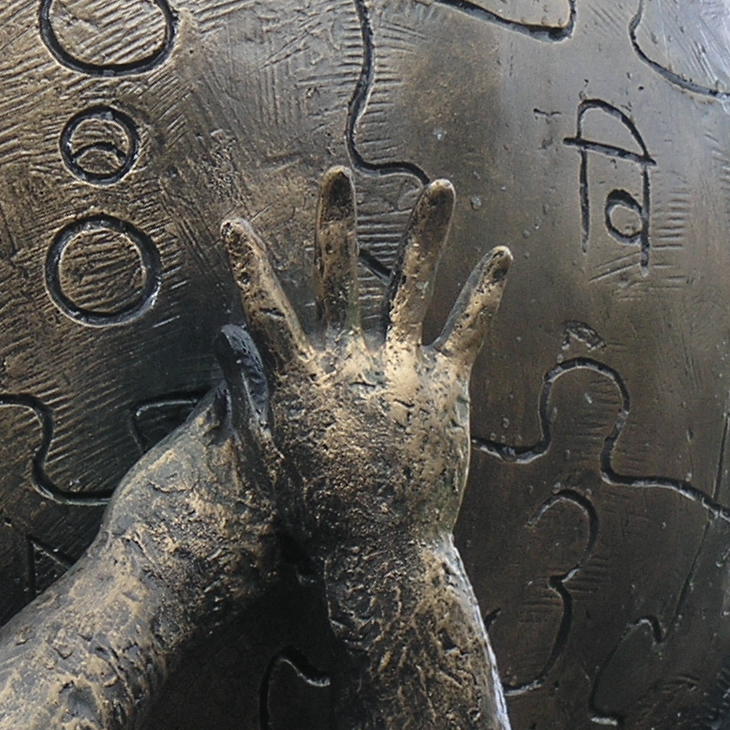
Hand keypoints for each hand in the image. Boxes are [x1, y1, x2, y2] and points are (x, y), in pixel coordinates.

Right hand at [218, 169, 510, 563]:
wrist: (381, 552)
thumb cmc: (318, 515)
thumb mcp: (268, 457)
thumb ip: (247, 397)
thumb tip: (226, 350)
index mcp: (303, 380)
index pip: (267, 310)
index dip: (247, 266)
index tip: (233, 225)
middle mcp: (350, 363)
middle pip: (339, 276)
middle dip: (334, 222)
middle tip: (336, 176)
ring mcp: (401, 370)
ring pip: (413, 285)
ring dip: (426, 232)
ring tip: (440, 186)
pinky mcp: (446, 388)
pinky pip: (469, 329)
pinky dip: (486, 292)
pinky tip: (502, 256)